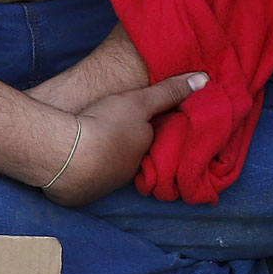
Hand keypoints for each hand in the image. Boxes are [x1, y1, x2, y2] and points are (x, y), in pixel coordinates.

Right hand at [31, 73, 207, 207]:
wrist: (67, 155)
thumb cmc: (107, 125)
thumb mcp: (140, 102)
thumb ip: (169, 92)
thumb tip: (205, 79)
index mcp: (147, 153)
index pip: (153, 143)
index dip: (149, 131)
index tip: (144, 121)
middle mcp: (130, 174)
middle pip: (132, 158)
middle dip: (126, 149)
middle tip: (117, 132)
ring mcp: (104, 186)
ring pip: (108, 171)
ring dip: (104, 160)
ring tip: (95, 144)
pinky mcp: (80, 194)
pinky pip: (85, 181)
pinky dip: (83, 171)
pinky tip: (75, 158)